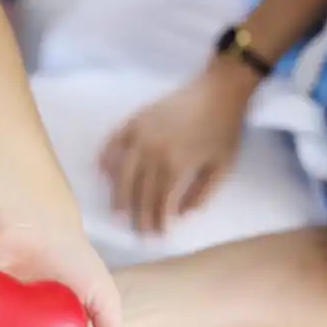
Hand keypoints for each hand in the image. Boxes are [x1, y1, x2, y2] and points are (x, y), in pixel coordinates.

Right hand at [101, 59, 255, 232]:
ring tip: (117, 214)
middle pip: (139, 193)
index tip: (156, 236)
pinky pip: (114, 142)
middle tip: (137, 233)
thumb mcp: (222, 168)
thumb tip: (181, 216)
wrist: (220, 90)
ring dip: (119, 196)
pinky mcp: (135, 120)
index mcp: (176, 165)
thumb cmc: (224, 130)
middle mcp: (153, 153)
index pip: (159, 202)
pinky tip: (102, 172)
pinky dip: (106, 158)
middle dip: (138, 216)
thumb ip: (202, 195)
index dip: (156, 221)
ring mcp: (141, 135)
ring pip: (123, 173)